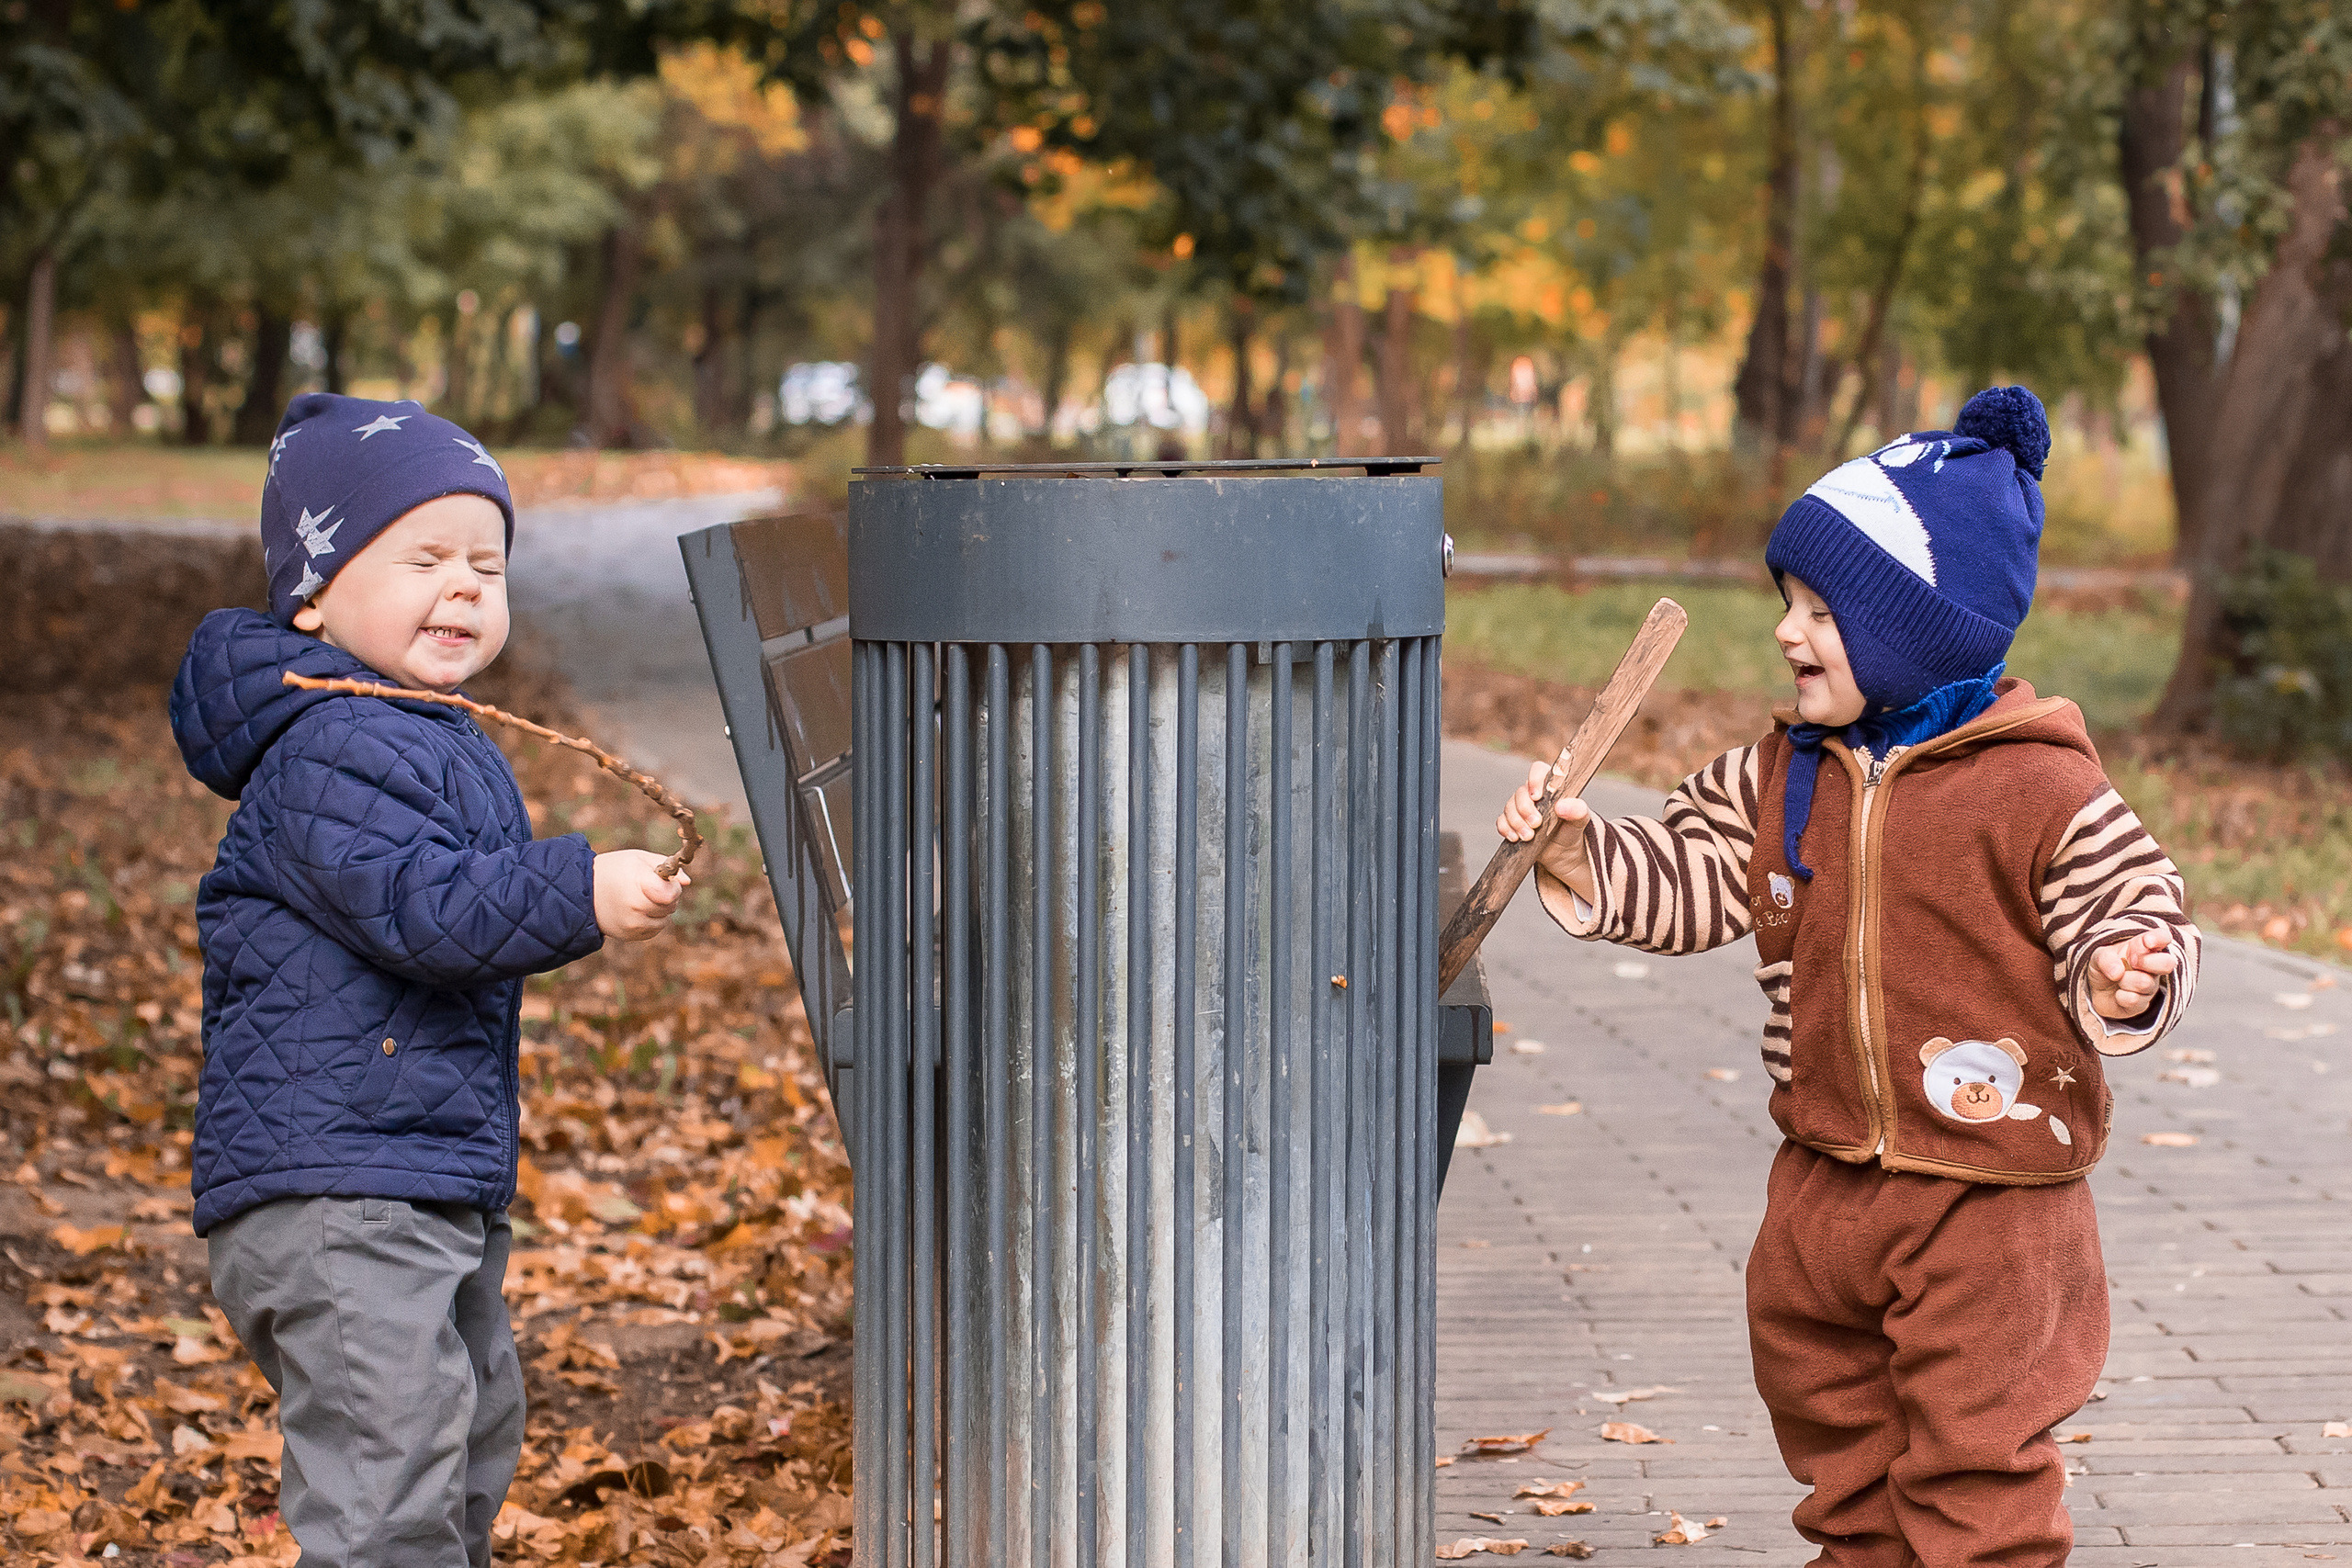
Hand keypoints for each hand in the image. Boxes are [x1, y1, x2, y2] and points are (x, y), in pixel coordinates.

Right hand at [594, 850, 689, 941]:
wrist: (582, 890)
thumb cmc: (613, 869)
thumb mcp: (638, 859)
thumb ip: (665, 867)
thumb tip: (687, 882)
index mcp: (638, 887)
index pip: (672, 894)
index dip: (672, 886)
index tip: (662, 879)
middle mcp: (635, 910)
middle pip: (671, 906)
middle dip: (666, 895)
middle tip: (648, 886)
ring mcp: (632, 926)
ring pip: (664, 919)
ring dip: (659, 909)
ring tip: (639, 897)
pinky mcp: (630, 936)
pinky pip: (654, 929)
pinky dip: (651, 920)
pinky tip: (635, 909)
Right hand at [1496, 758, 1596, 903]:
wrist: (1564, 853)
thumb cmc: (1572, 830)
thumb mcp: (1580, 820)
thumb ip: (1577, 810)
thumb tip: (1560, 806)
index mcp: (1550, 786)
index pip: (1538, 771)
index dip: (1534, 780)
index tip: (1537, 797)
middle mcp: (1533, 794)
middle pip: (1520, 792)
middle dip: (1525, 809)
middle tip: (1536, 824)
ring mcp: (1521, 808)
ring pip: (1509, 807)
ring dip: (1516, 822)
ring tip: (1528, 837)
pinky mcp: (1512, 823)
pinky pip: (1501, 821)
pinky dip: (1506, 829)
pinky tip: (1515, 838)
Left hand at [2087, 930, 2175, 1018]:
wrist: (2096, 991)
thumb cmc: (2105, 966)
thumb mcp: (2098, 956)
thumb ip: (2105, 958)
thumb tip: (2117, 972)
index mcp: (2143, 947)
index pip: (2162, 937)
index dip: (2159, 938)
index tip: (2147, 941)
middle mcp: (2153, 966)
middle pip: (2168, 963)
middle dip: (2147, 962)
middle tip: (2132, 962)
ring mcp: (2151, 985)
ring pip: (2145, 983)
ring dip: (2125, 981)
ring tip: (2118, 979)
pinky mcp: (2144, 1003)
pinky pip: (2134, 1000)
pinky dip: (2120, 996)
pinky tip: (2118, 994)